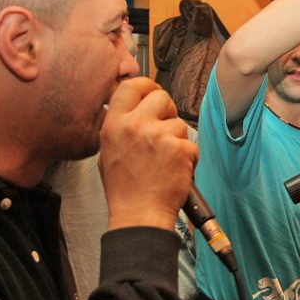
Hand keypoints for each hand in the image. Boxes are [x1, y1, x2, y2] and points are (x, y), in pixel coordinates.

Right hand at [99, 77, 197, 230]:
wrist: (140, 214)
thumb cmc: (125, 189)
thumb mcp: (109, 151)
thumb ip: (122, 126)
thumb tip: (137, 109)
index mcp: (114, 125)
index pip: (131, 85)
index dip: (146, 86)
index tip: (153, 93)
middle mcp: (135, 126)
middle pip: (161, 96)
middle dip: (167, 111)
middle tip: (164, 131)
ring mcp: (158, 136)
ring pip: (179, 123)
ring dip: (178, 140)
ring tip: (166, 161)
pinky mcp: (179, 148)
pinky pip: (191, 144)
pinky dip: (188, 158)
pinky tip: (175, 171)